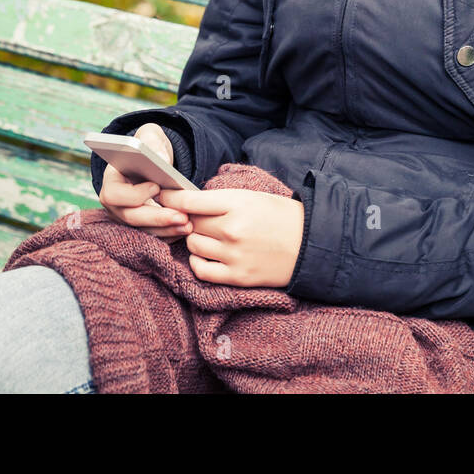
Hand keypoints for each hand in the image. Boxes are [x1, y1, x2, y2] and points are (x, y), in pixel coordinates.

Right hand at [96, 124, 191, 240]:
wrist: (156, 161)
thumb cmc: (149, 147)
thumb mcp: (151, 136)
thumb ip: (153, 143)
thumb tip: (160, 159)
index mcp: (111, 179)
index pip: (113, 194)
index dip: (134, 195)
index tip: (157, 187)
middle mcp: (115, 203)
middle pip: (130, 217)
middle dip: (156, 218)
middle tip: (181, 217)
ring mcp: (127, 216)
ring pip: (143, 230)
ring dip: (166, 230)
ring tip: (188, 225)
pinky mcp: (141, 225)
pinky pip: (153, 234)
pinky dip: (169, 234)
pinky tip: (186, 229)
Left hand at [156, 187, 303, 287]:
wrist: (312, 244)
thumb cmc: (281, 216)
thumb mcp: (253, 197)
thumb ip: (221, 200)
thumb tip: (186, 202)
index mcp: (237, 204)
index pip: (189, 201)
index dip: (170, 198)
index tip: (162, 196)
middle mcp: (232, 230)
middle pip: (189, 223)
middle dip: (188, 219)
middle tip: (194, 217)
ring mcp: (233, 255)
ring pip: (192, 244)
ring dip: (194, 239)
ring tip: (208, 235)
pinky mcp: (237, 276)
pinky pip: (200, 269)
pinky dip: (197, 260)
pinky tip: (206, 254)